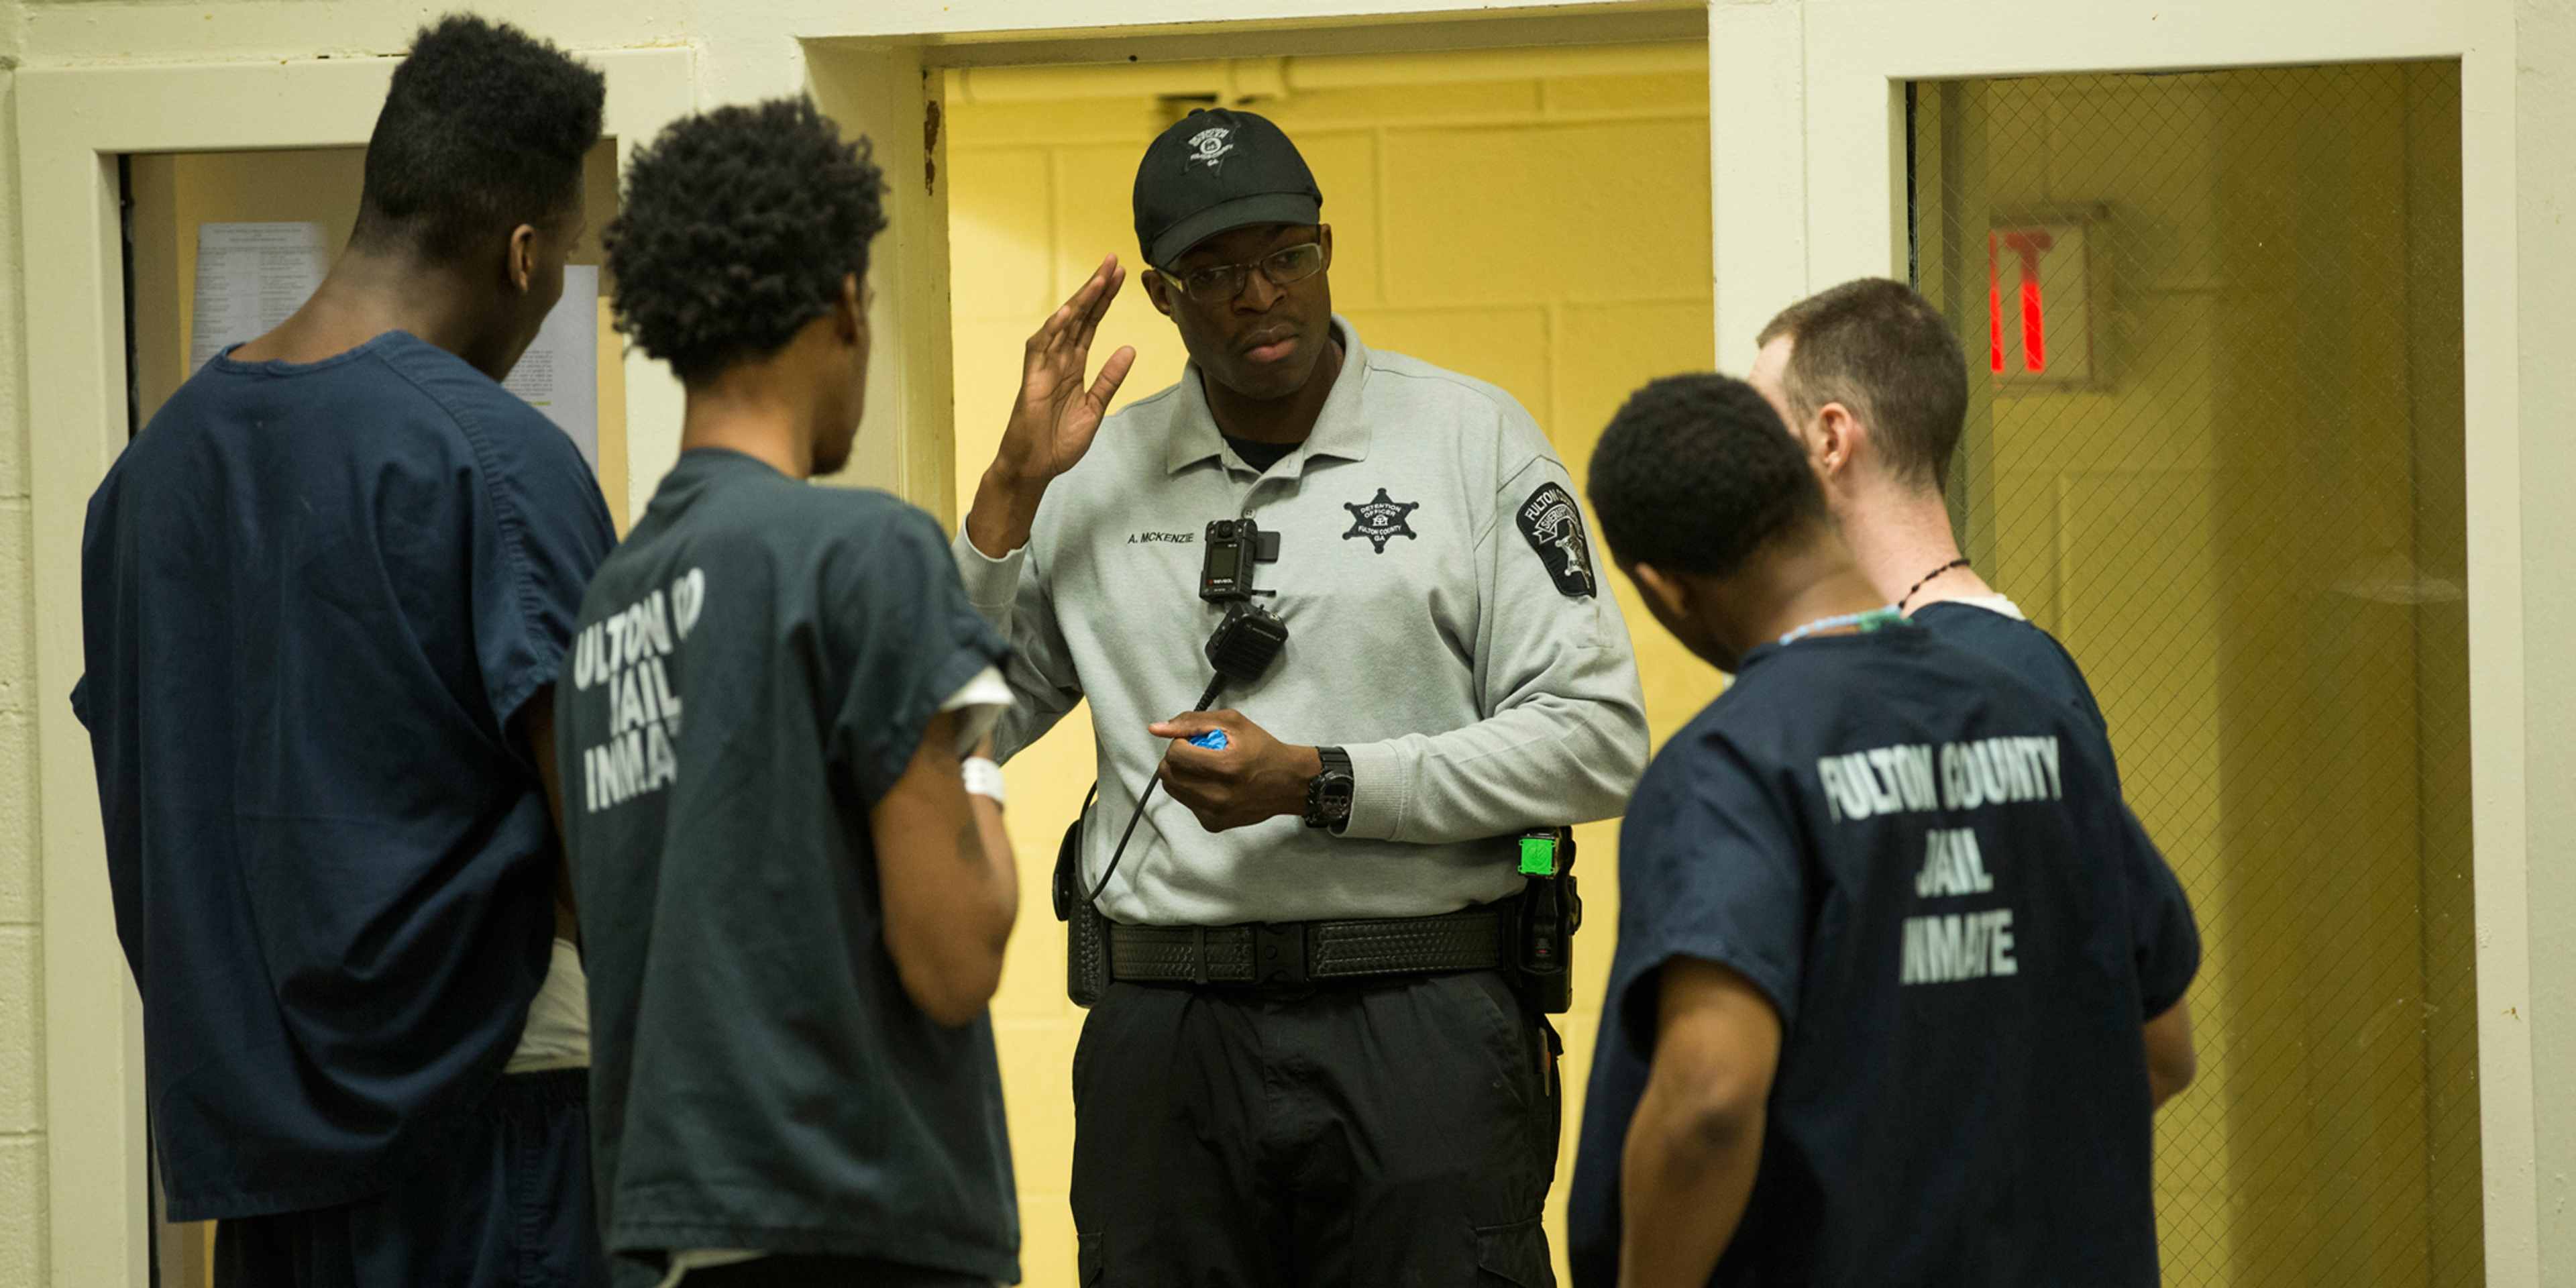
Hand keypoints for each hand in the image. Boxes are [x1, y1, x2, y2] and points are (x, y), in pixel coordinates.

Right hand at [998, 256, 1137, 484]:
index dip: (1105, 299)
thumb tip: (1129, 348)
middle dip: (1096, 288)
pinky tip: (1069, 310)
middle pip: (1079, 316)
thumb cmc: (1059, 442)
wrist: (1035, 467)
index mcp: (1074, 365)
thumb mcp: (1095, 408)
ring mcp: (1043, 367)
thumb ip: (1110, 379)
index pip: (1092, 324)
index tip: (1121, 275)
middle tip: (1112, 260)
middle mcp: (1058, 359)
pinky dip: (1054, 328)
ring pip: (1063, 325)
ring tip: (1099, 277)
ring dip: (1080, 300)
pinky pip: (1041, 347)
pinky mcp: (1032, 379)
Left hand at [1149, 710, 1323, 832]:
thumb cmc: (1262, 749)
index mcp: (1226, 766)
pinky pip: (1185, 802)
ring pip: (1172, 789)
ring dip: (1181, 774)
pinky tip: (1212, 784)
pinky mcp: (1213, 824)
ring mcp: (1215, 814)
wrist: (1288, 783)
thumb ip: (1192, 722)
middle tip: (1197, 754)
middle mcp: (1219, 795)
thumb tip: (1155, 728)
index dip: (1180, 742)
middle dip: (1176, 758)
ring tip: (1204, 768)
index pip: (1176, 754)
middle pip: (1168, 774)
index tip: (1196, 741)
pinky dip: (1191, 790)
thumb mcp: (1232, 723)